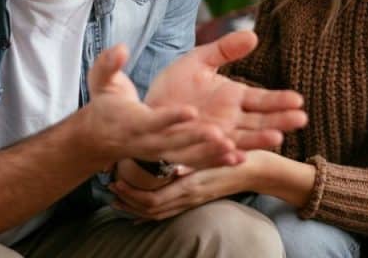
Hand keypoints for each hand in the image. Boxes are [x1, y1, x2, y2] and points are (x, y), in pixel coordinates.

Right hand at [81, 45, 236, 169]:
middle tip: (221, 134)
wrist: (102, 136)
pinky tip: (240, 158)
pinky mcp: (172, 157)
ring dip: (212, 154)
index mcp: (134, 122)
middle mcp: (150, 141)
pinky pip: (196, 162)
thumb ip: (109, 65)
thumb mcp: (102, 81)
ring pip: (189, 155)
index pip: (153, 120)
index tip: (190, 111)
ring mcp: (162, 152)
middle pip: (176, 142)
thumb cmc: (106, 105)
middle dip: (197, 139)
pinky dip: (216, 161)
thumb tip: (121, 48)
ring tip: (236, 150)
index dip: (170, 117)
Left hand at [109, 150, 271, 220]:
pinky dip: (150, 210)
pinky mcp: (195, 200)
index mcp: (190, 186)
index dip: (132, 193)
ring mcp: (192, 201)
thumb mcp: (215, 154)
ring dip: (136, 206)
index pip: (153, 199)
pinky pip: (168, 211)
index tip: (116, 180)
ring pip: (157, 213)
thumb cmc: (236, 156)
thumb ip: (196, 160)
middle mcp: (188, 197)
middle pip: (150, 209)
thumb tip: (173, 166)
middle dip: (128, 201)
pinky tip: (140, 204)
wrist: (257, 169)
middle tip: (110, 188)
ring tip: (119, 196)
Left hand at [145, 30, 306, 154]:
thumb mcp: (199, 60)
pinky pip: (213, 154)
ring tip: (276, 138)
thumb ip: (224, 49)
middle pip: (259, 121)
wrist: (146, 108)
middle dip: (279, 121)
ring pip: (242, 139)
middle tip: (300, 119)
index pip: (262, 100)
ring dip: (258, 140)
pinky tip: (237, 155)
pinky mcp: (196, 149)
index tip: (298, 100)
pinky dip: (225, 156)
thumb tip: (253, 35)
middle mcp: (229, 120)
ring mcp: (215, 136)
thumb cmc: (174, 85)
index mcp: (233, 98)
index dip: (279, 100)